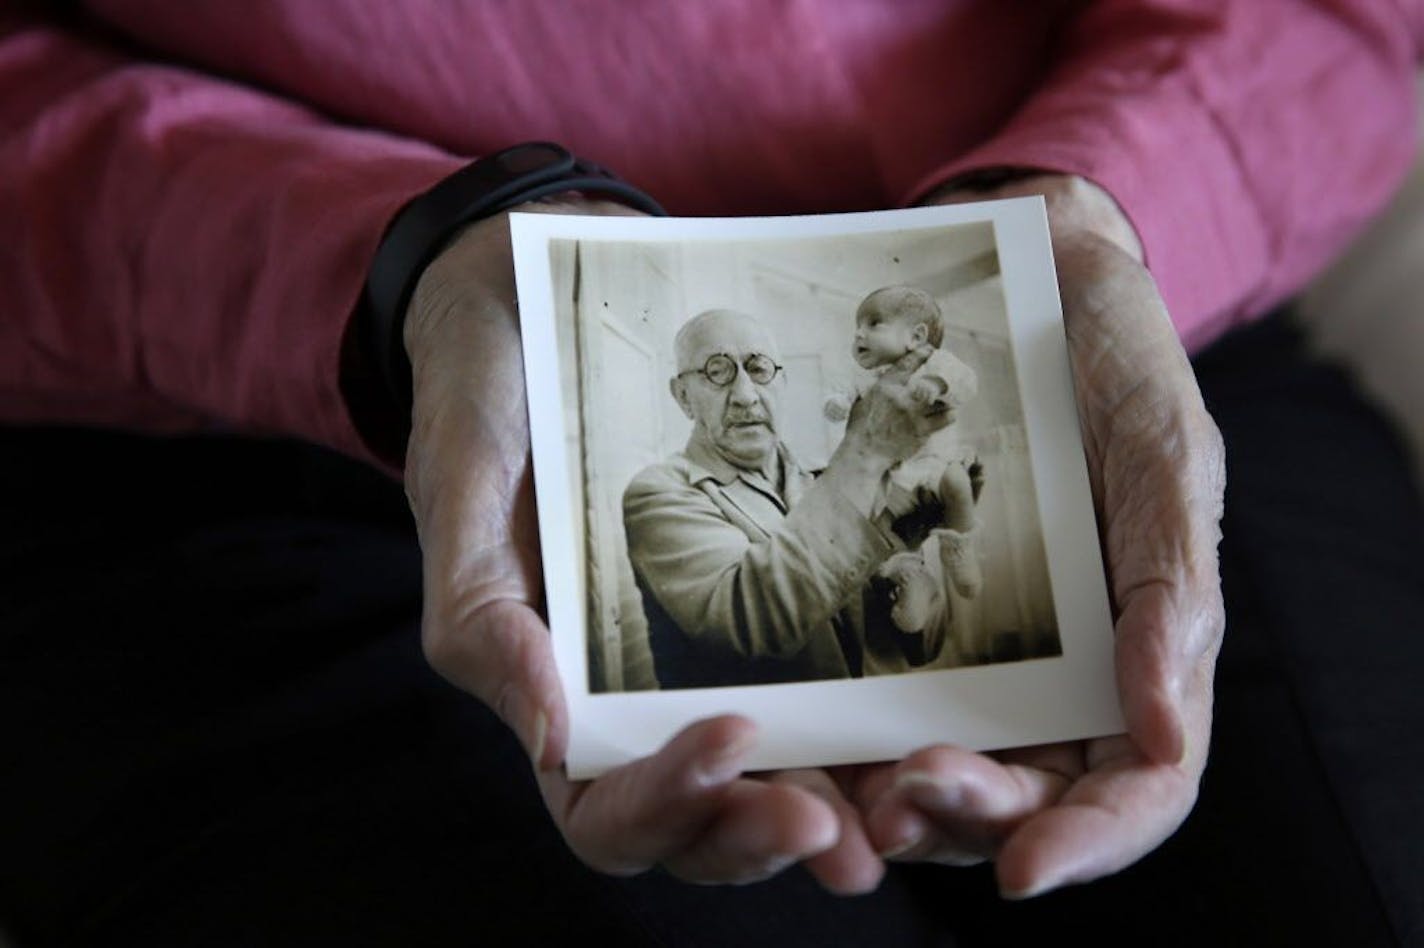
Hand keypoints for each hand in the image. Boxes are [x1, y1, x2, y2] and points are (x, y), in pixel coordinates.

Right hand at [401, 200, 883, 891]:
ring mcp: (707, 652)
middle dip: (765, 833)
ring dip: (836, 801)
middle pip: (705, 821)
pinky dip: (869, 700)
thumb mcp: (463, 490)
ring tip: (900, 799)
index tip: (731, 737)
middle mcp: (638, 696)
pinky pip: (823, 672)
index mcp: (554, 694)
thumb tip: (550, 739)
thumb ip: (484, 616)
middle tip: (841, 831)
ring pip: (774, 772)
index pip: (605, 808)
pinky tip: (925, 690)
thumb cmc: (486, 398)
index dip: (667, 803)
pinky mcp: (768, 594)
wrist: (537, 303)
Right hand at [841, 345, 947, 464]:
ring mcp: (913, 415)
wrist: (865, 453)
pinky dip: (949, 415)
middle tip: (944, 381)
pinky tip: (949, 414)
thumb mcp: (864, 400)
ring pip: (941, 402)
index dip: (922, 353)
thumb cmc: (862, 428)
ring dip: (946, 400)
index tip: (930, 350)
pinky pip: (944, 419)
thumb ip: (879, 389)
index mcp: (885, 387)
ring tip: (948, 400)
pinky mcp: (922, 431)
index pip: (908, 363)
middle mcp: (901, 398)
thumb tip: (888, 377)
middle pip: (932, 382)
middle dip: (941, 380)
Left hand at [859, 175, 1225, 896]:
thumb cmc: (1117, 366)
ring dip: (891, 800)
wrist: (1026, 280)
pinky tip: (796, 736)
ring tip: (845, 794)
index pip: (1136, 786)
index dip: (1090, 841)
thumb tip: (1162, 732)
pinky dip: (841, 734)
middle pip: (1023, 797)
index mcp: (1140, 655)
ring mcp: (973, 650)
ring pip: (938, 767)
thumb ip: (1175, 584)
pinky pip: (869, 696)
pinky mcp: (896, 610)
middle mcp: (1055, 675)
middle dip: (965, 819)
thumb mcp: (1166, 453)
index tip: (1023, 867)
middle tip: (899, 803)